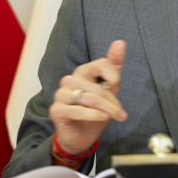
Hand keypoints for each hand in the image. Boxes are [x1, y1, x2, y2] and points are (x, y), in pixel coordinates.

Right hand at [48, 39, 127, 155]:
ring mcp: (60, 95)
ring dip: (106, 109)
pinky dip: (93, 115)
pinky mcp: (56, 110)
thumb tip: (120, 42)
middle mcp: (69, 80)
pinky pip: (77, 110)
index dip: (113, 76)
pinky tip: (103, 118)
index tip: (117, 87)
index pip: (101, 64)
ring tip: (116, 116)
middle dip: (112, 101)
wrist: (82, 136)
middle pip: (97, 86)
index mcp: (82, 71)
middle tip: (121, 113)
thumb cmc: (97, 110)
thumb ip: (114, 65)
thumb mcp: (109, 88)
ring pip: (88, 98)